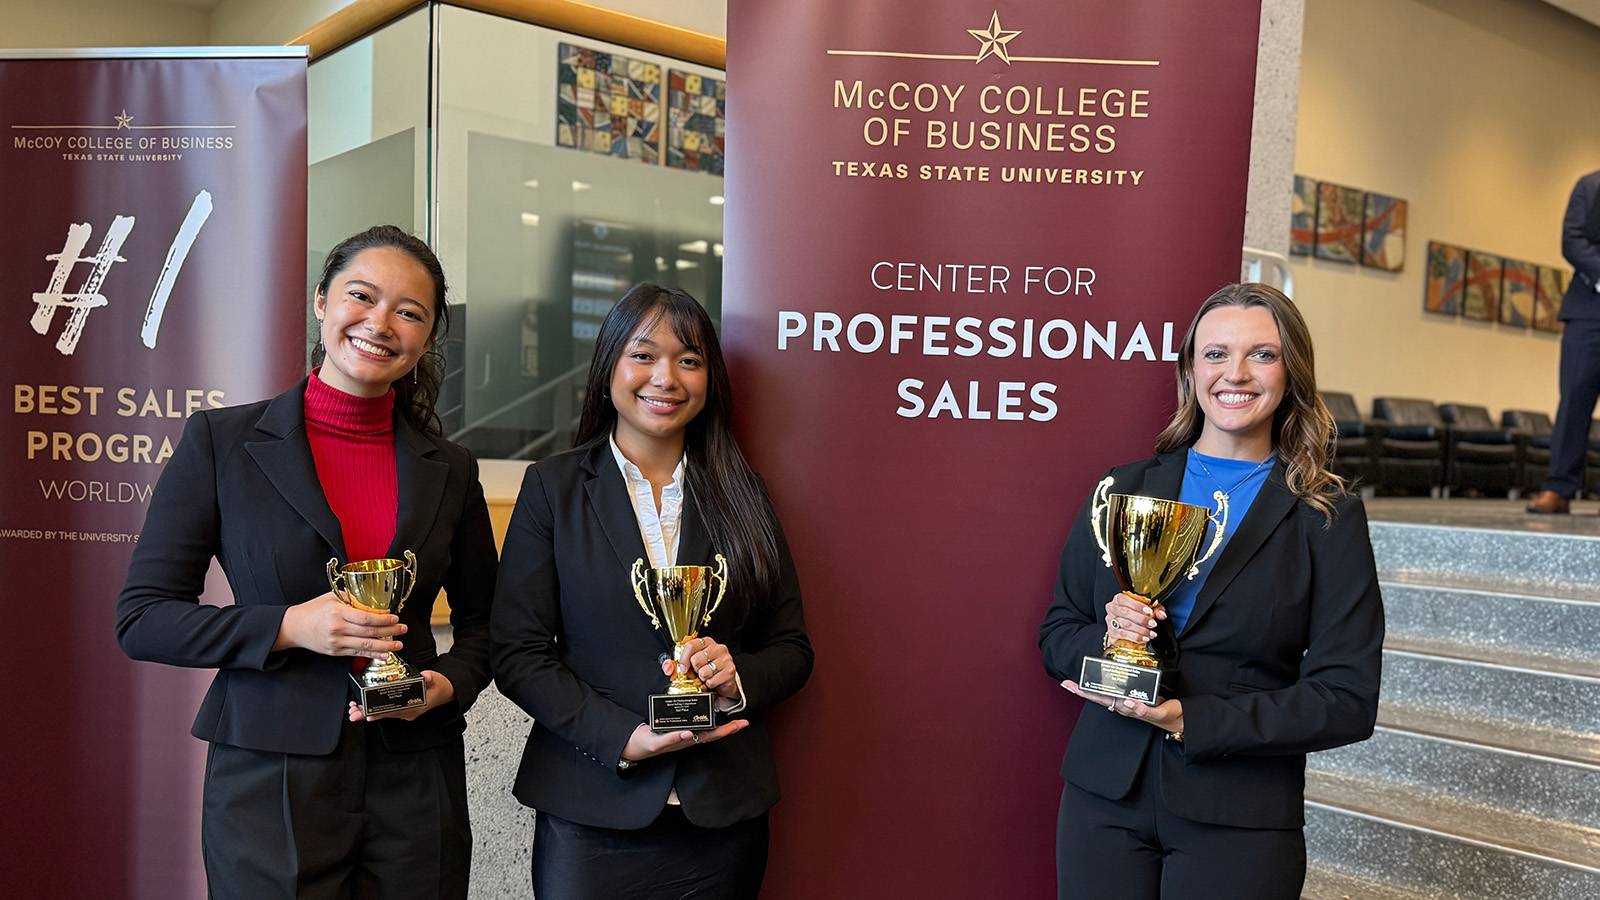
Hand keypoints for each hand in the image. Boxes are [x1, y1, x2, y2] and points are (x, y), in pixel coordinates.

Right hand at [273, 591, 405, 657]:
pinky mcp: (335, 652)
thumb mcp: (331, 598)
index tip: (395, 618)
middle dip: (389, 632)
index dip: (383, 620)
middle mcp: (338, 629)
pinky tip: (384, 655)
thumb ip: (351, 598)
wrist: (294, 627)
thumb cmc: (313, 610)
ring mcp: (336, 642)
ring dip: (385, 646)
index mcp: (338, 613)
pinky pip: (357, 653)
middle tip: (403, 629)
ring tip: (398, 644)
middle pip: (369, 632)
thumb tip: (371, 599)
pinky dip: (372, 654)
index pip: (366, 618)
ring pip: (365, 645)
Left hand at [348, 670, 453, 722]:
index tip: (367, 713)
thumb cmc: (440, 686)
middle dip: (367, 714)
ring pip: (383, 714)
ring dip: (368, 712)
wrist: (447, 691)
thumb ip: (429, 678)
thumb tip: (425, 676)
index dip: (379, 713)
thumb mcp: (436, 680)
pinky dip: (375, 710)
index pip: (393, 711)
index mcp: (415, 707)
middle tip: (354, 712)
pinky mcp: (402, 709)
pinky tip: (365, 708)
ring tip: (355, 710)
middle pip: (384, 714)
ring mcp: (405, 712)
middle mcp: (408, 712)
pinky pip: (387, 711)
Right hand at [620, 719, 748, 762]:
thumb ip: (671, 738)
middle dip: (728, 727)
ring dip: (719, 722)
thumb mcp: (655, 742)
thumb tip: (688, 733)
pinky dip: (703, 717)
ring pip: (705, 728)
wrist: (631, 746)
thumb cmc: (643, 745)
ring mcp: (683, 733)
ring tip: (732, 716)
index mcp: (685, 741)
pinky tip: (708, 712)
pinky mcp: (676, 728)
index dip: (727, 730)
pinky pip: (693, 723)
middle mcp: (687, 737)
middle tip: (744, 720)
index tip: (741, 724)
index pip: (711, 735)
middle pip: (713, 732)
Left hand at [676, 637, 738, 699]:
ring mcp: (725, 659)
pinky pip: (712, 681)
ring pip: (704, 671)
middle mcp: (717, 648)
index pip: (690, 645)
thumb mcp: (690, 665)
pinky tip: (713, 681)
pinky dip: (710, 684)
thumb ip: (675, 664)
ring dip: (702, 678)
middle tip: (698, 672)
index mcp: (706, 642)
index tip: (683, 668)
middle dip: (694, 670)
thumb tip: (667, 668)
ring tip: (706, 676)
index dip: (684, 659)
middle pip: (696, 659)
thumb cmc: (706, 670)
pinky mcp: (730, 671)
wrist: (724, 681)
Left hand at [1059, 680, 1184, 734]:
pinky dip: (1106, 688)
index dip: (1085, 692)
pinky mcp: (1135, 696)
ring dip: (1092, 687)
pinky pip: (1118, 691)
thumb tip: (1128, 702)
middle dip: (1082, 689)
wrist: (1179, 719)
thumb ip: (1144, 710)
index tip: (1070, 686)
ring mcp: (1128, 701)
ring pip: (1106, 693)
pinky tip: (1100, 682)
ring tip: (1076, 682)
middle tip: (1066, 683)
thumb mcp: (1157, 713)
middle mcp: (1123, 704)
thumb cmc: (1167, 716)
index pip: (1101, 699)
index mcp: (1125, 708)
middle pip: (1099, 696)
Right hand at [1104, 591, 1163, 647]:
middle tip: (1153, 624)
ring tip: (1151, 633)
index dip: (1137, 605)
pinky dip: (1136, 637)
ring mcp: (1110, 621)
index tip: (1149, 611)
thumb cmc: (1135, 615)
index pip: (1124, 599)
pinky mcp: (1112, 633)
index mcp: (1119, 599)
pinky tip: (1144, 638)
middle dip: (1141, 619)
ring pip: (1125, 624)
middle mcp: (1112, 608)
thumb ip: (1156, 609)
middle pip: (1125, 612)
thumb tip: (1162, 614)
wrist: (1125, 628)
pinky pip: (1124, 635)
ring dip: (1141, 629)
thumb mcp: (1147, 609)